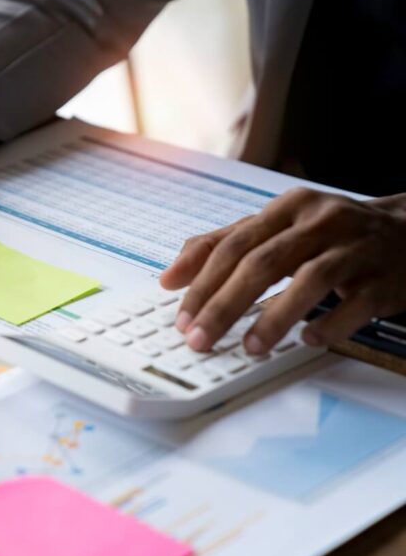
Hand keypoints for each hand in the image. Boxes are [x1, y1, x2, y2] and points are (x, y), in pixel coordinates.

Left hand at [161, 188, 405, 353]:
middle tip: (200, 338)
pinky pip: (357, 302)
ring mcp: (357, 248)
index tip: (181, 315)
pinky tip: (308, 339)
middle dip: (225, 303)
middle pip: (264, 262)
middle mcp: (321, 222)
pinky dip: (331, 322)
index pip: (235, 244)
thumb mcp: (281, 228)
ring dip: (274, 316)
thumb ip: (225, 246)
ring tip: (249, 347)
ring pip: (310, 279)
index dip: (203, 280)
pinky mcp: (386, 278)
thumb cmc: (333, 235)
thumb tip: (171, 277)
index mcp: (289, 208)